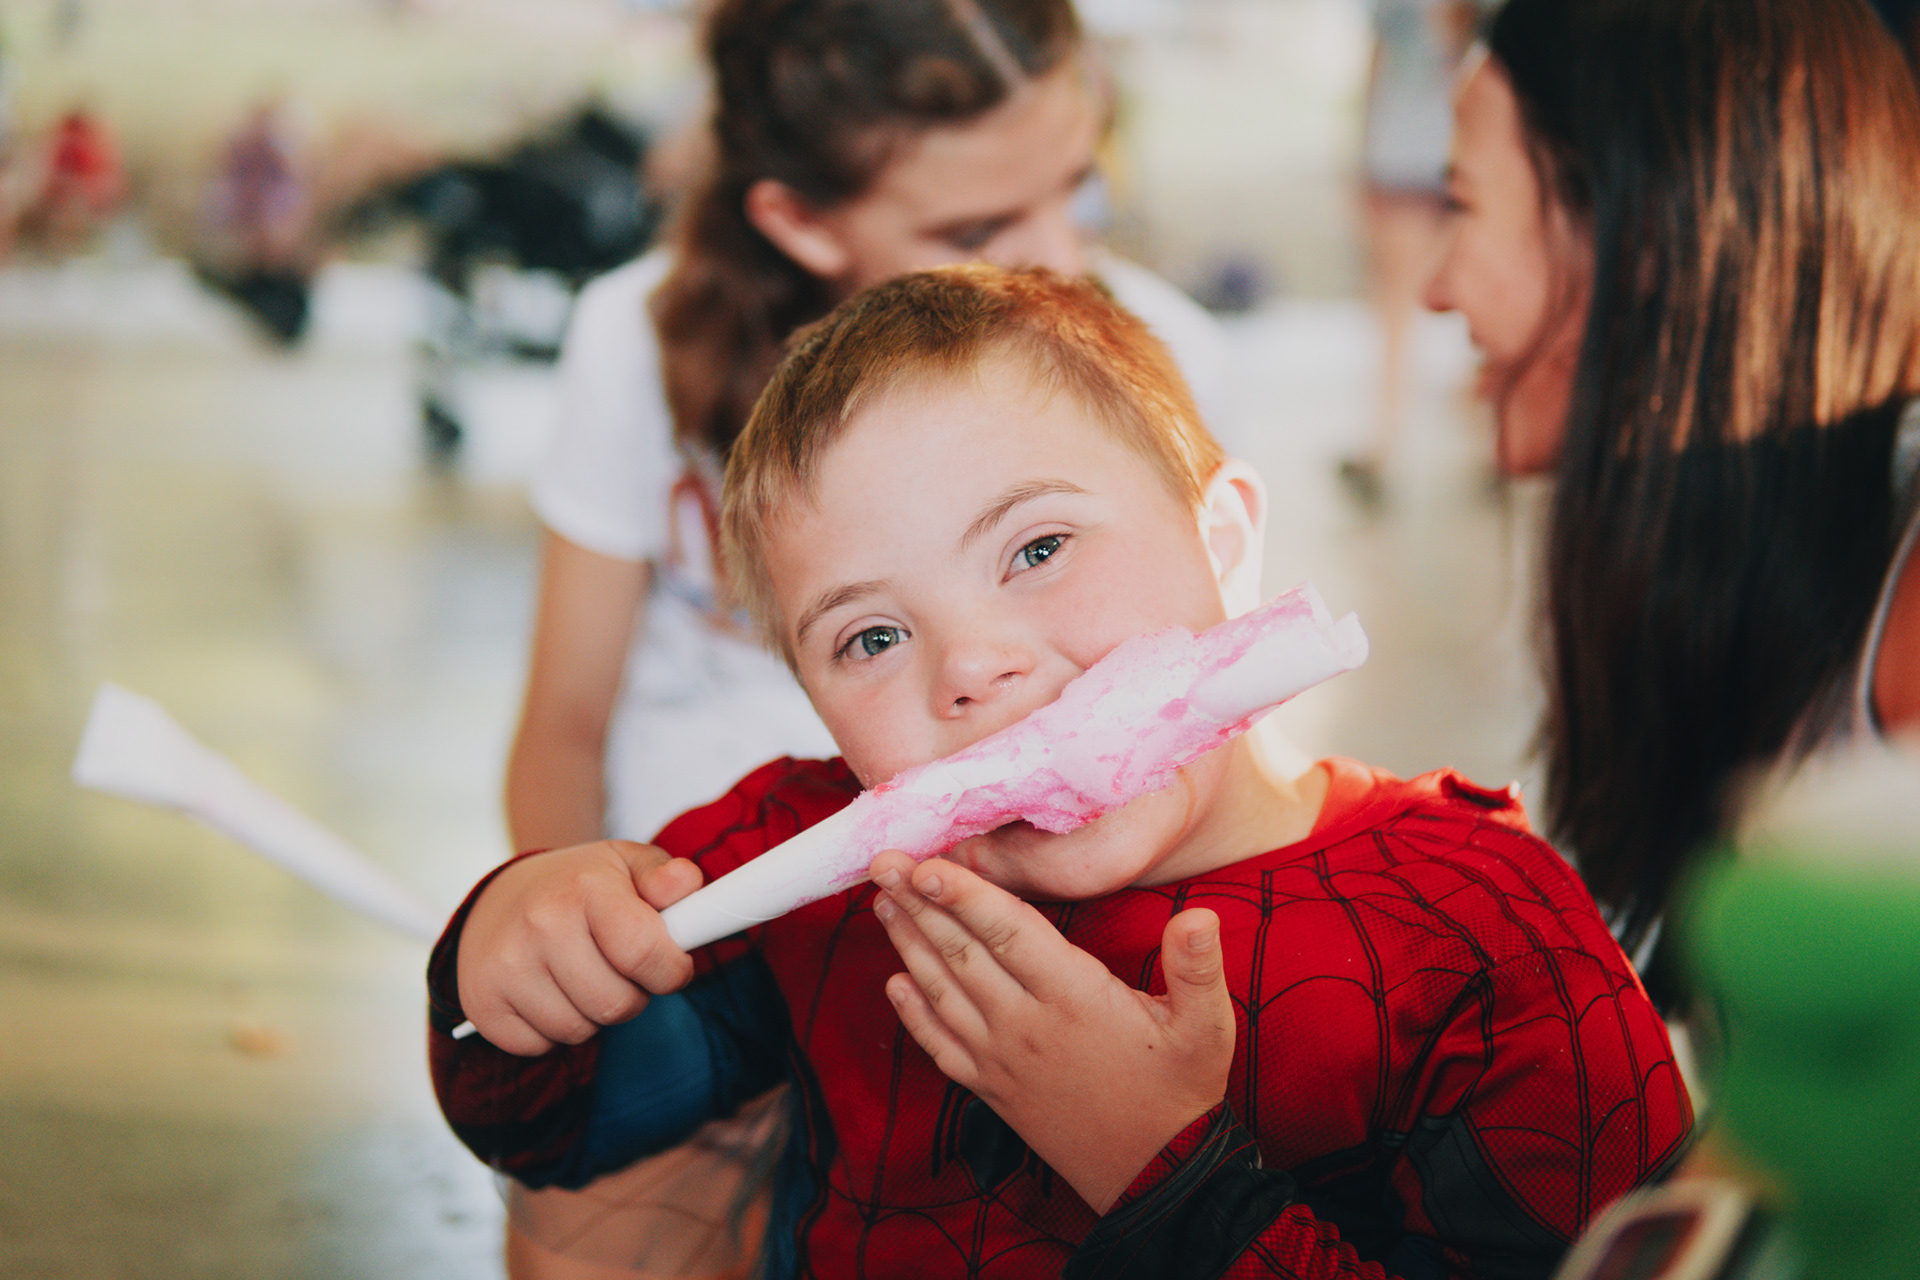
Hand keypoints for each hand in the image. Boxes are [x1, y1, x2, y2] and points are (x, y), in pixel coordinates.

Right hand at [456, 841, 702, 1055]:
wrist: (500, 898)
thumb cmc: (577, 887)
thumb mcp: (627, 866)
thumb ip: (667, 876)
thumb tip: (686, 883)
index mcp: (584, 886)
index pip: (644, 953)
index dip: (672, 970)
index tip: (671, 966)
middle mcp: (539, 923)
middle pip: (617, 1004)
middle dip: (633, 995)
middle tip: (620, 969)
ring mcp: (505, 965)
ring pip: (580, 1030)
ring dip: (593, 1014)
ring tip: (582, 976)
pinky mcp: (482, 1003)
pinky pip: (541, 1046)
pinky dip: (552, 1030)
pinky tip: (548, 993)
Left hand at [869, 850, 1234, 1213]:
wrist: (1157, 1176)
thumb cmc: (1181, 1092)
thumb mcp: (1207, 1028)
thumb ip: (1199, 968)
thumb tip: (1200, 914)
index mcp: (1074, 999)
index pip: (1008, 932)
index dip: (964, 895)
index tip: (926, 863)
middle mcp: (1026, 1025)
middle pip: (961, 953)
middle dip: (918, 904)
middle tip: (883, 864)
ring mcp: (1002, 1059)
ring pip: (942, 992)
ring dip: (908, 945)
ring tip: (882, 902)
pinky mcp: (992, 1089)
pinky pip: (941, 1046)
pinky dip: (913, 1014)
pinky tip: (894, 984)